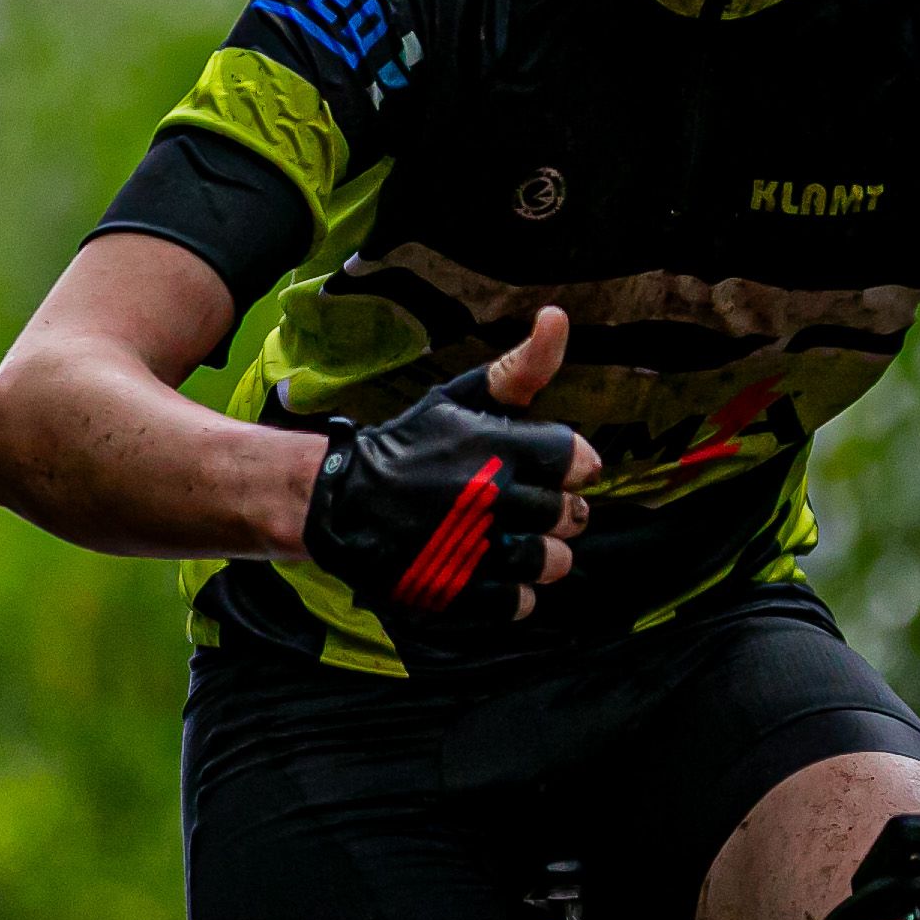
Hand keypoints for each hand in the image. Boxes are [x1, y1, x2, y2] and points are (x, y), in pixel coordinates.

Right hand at [298, 308, 601, 623]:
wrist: (340, 501)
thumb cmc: (411, 444)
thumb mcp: (461, 398)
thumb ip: (521, 368)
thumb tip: (559, 316)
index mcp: (498, 448)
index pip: (579, 460)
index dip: (571, 465)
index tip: (551, 467)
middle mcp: (492, 500)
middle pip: (570, 514)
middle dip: (557, 510)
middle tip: (528, 506)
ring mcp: (476, 551)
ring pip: (552, 561)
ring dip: (544, 554)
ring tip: (519, 542)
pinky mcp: (459, 594)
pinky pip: (520, 603)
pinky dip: (516, 593)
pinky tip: (495, 572)